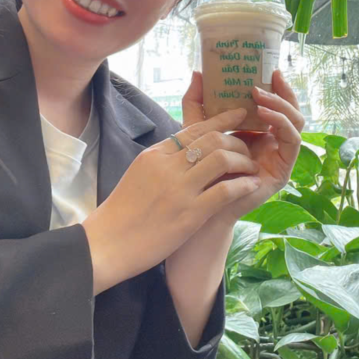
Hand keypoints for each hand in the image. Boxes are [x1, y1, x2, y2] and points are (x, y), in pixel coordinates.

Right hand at [82, 106, 260, 293]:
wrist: (106, 244)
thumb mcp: (139, 174)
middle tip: (248, 148)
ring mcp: (179, 189)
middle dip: (236, 140)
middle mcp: (168, 166)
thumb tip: (186, 149)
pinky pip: (225, 191)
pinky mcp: (189, 214)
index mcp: (155, 154)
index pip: (194, 128)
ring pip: (222, 159)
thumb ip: (163, 160)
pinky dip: (243, 185)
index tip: (240, 115)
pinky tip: (252, 186)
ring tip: (252, 168)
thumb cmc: (122, 212)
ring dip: (243, 161)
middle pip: (212, 139)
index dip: (221, 119)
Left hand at [182, 70, 303, 223]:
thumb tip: (198, 72)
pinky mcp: (283, 170)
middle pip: (292, 111)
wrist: (201, 203)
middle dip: (283, 92)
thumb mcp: (199, 128)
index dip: (278, 87)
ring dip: (281, 105)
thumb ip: (198, 102)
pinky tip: (264, 115)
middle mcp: (274, 142)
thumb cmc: (201, 168)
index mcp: (260, 132)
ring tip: (260, 96)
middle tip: (269, 77)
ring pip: (295, 123)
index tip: (269, 69)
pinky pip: (292, 142)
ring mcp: (281, 156)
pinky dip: (280, 124)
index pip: (278, 105)